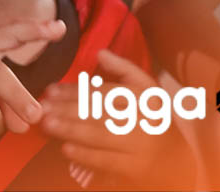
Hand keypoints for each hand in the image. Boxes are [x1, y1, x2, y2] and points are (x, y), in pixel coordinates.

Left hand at [38, 51, 195, 185]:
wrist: (178, 158)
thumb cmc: (154, 118)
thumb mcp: (148, 90)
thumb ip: (124, 69)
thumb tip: (100, 52)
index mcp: (146, 96)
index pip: (104, 92)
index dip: (75, 90)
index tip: (51, 91)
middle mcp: (145, 118)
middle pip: (99, 111)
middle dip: (67, 109)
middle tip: (42, 108)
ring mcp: (141, 145)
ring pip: (100, 134)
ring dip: (70, 130)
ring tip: (47, 125)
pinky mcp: (137, 168)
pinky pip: (108, 160)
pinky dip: (86, 155)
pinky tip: (66, 149)